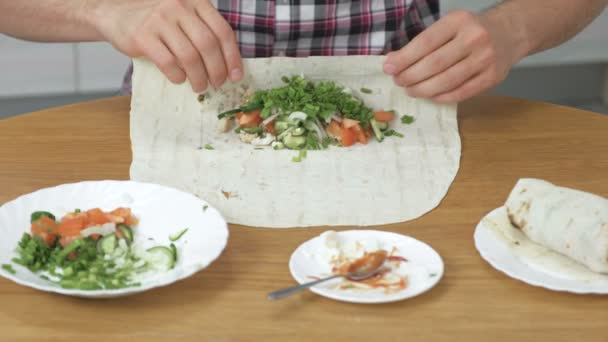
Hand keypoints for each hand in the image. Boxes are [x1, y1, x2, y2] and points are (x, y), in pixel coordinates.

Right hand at [93, 0, 242, 92]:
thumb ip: (205, 33)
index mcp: (196, 2)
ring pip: (190, 56)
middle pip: (208, 44)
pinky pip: (168, 62)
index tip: (236, 76)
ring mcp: (160, 19)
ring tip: (199, 87)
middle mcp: (179, 6)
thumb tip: (230, 66)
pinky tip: (178, 79)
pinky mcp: (143, 35)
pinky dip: (177, 76)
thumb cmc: (159, 23)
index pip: (223, 31)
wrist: (117, 16)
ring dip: (199, 77)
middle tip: (217, 84)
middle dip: (217, 70)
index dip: (233, 57)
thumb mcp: (185, 19)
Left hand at [383, 10, 523, 102]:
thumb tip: (394, 61)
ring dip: (423, 89)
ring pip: (447, 81)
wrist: (510, 32)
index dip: (404, 58)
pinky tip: (430, 96)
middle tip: (398, 81)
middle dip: (411, 76)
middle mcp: (474, 38)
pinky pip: (461, 93)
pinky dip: (442, 97)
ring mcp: (486, 59)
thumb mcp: (449, 25)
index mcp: (459, 21)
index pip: (425, 42)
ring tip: (410, 90)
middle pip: (434, 64)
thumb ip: (425, 42)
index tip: (388, 67)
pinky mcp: (492, 77)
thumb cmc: (470, 30)